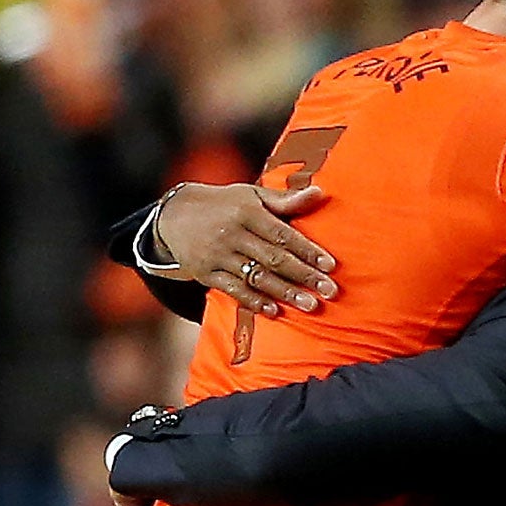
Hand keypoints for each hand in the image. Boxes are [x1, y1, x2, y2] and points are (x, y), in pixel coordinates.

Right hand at [154, 182, 339, 316]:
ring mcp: (218, 256)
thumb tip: (319, 193)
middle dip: (304, 276)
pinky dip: (255, 301)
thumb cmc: (225, 205)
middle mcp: (232, 234)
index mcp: (246, 212)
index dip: (308, 251)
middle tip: (330, 291)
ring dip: (285, 293)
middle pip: (273, 259)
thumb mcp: (252, 196)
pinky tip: (276, 311)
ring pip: (256, 277)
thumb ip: (285, 200)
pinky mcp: (206, 273)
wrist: (174, 216)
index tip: (331, 266)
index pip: (283, 234)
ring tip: (311, 306)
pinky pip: (234, 290)